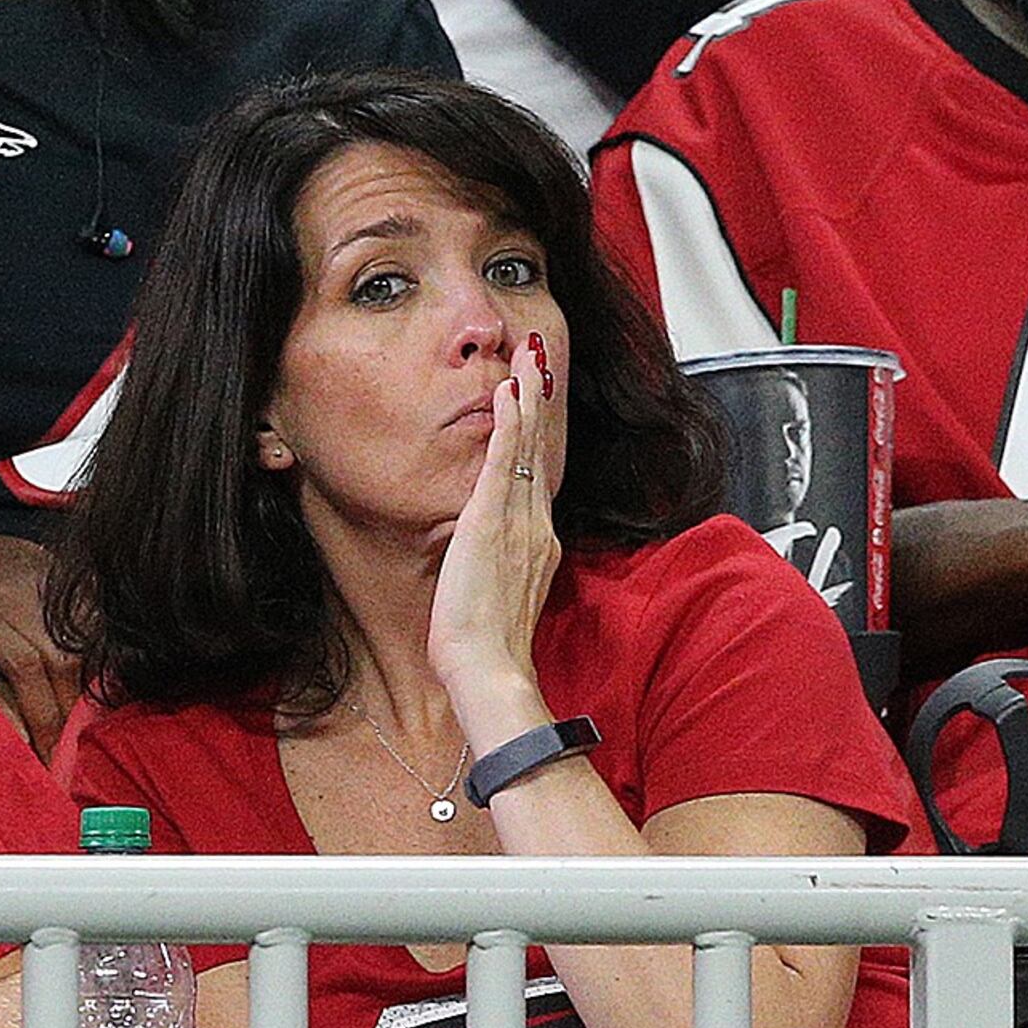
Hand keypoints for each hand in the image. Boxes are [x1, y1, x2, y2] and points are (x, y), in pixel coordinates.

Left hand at [428, 333, 566, 736]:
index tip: (536, 404)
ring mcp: (518, 521)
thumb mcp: (499, 602)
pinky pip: (504, 460)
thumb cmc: (487, 649)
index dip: (537, 437)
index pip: (538, 478)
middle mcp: (535, 527)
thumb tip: (491, 567)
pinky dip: (508, 424)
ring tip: (529, 359)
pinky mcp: (492, 521)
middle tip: (540, 360)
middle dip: (540, 403)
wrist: (488, 668)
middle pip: (540, 452)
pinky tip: (508, 392)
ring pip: (527, 448)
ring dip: (528, 399)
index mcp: (537, 546)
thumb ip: (501, 575)